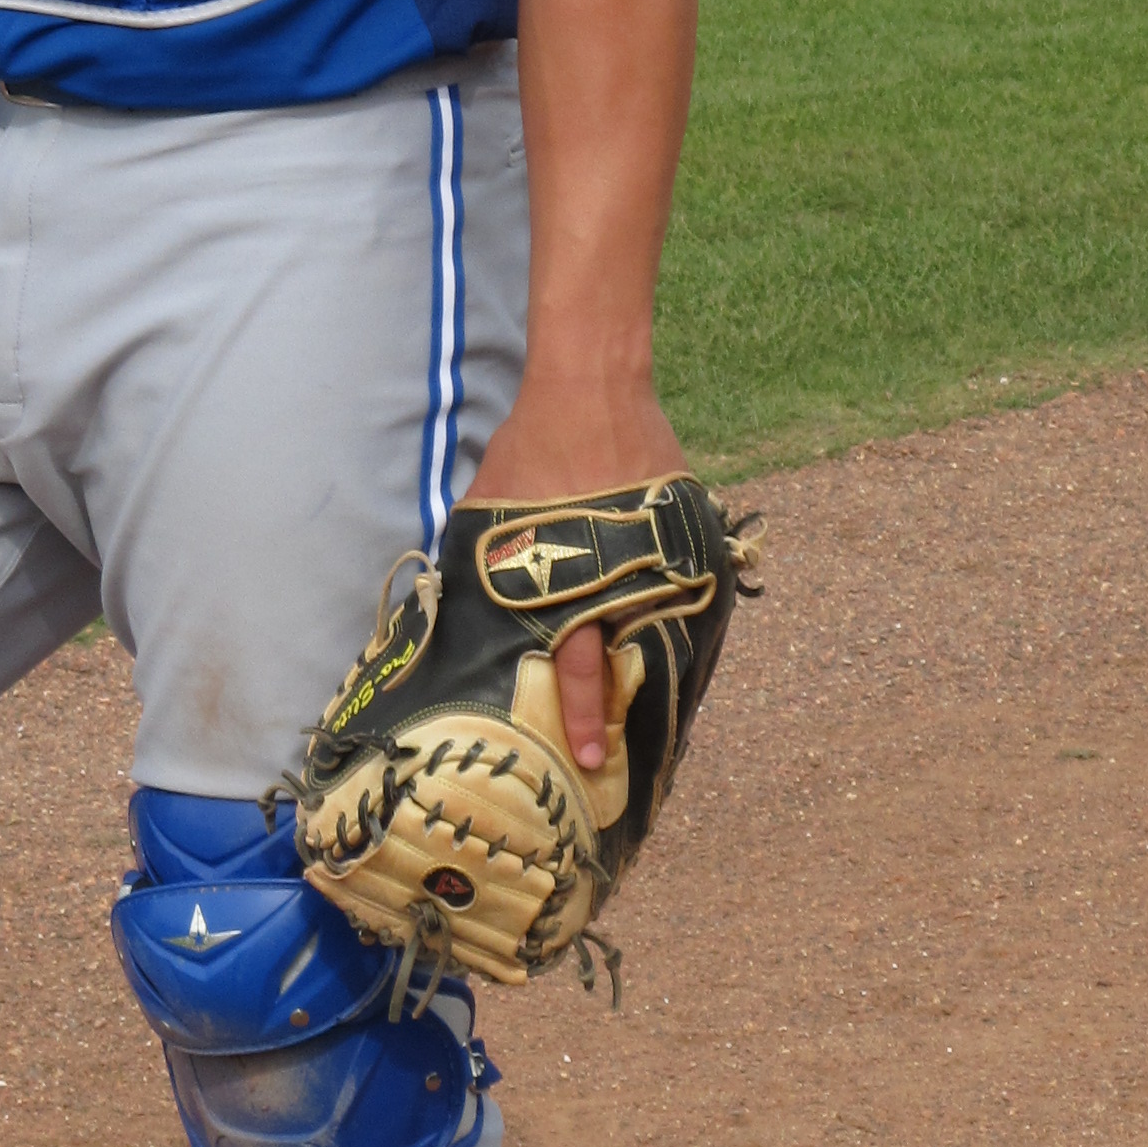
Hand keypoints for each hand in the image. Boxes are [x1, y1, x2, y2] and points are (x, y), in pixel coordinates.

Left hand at [463, 370, 686, 773]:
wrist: (591, 389)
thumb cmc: (531, 453)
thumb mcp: (489, 519)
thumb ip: (483, 570)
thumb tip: (459, 610)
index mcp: (572, 582)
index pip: (581, 667)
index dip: (584, 716)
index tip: (586, 757)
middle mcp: (625, 579)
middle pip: (632, 660)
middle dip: (626, 707)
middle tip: (620, 749)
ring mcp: (664, 556)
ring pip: (664, 629)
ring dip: (656, 665)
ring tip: (653, 707)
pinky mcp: (688, 533)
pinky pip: (684, 590)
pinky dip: (676, 616)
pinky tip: (671, 641)